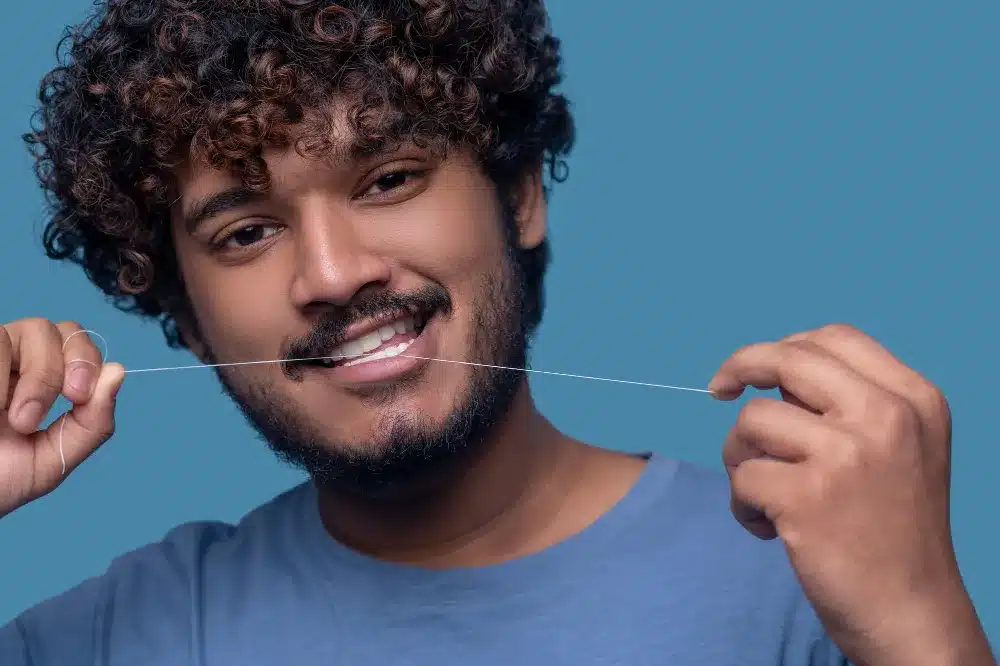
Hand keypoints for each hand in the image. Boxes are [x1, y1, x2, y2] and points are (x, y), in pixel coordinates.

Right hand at [0, 318, 124, 517]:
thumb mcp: (52, 459)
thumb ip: (92, 423)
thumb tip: (118, 371)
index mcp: (38, 383)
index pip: (77, 345)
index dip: (88, 362)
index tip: (80, 396)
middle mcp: (14, 363)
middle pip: (61, 330)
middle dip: (73, 363)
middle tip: (69, 398)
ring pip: (33, 329)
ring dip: (39, 378)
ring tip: (19, 421)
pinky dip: (2, 379)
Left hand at [710, 324, 993, 665]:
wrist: (912, 611)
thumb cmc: (893, 530)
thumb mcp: (901, 448)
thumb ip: (850, 404)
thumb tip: (771, 372)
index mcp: (913, 399)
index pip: (836, 338)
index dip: (784, 345)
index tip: (754, 369)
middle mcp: (886, 416)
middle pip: (787, 359)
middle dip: (739, 366)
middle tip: (717, 389)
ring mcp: (847, 455)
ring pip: (752, 420)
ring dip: (741, 458)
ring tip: (766, 497)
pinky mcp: (808, 496)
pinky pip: (742, 477)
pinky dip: (742, 505)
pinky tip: (768, 529)